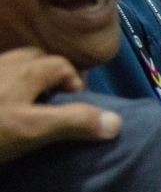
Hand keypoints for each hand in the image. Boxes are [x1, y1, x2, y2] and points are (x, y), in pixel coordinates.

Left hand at [0, 48, 121, 163]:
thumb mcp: (31, 130)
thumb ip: (73, 123)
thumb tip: (117, 122)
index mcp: (28, 69)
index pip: (63, 66)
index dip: (73, 86)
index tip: (70, 112)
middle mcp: (6, 63)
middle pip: (35, 60)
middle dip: (47, 77)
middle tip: (47, 106)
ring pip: (11, 68)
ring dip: (21, 80)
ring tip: (21, 106)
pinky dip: (2, 88)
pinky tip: (2, 106)